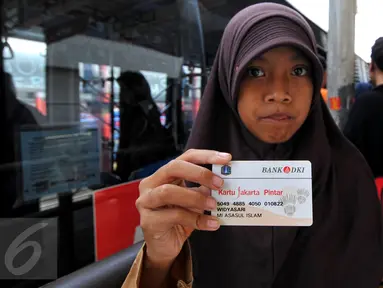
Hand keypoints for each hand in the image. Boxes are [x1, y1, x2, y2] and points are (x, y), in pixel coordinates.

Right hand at [136, 149, 231, 265]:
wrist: (164, 247)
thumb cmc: (179, 220)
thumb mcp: (194, 202)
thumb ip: (204, 190)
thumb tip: (224, 182)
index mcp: (163, 175)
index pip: (185, 157)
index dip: (206, 156)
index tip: (226, 159)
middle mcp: (151, 184)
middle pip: (174, 167)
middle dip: (199, 173)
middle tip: (220, 183)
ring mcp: (146, 202)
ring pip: (169, 191)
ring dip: (196, 197)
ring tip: (214, 205)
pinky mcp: (148, 221)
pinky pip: (174, 216)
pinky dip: (197, 219)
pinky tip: (212, 223)